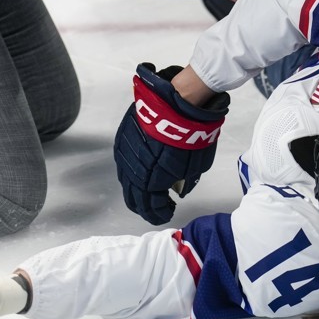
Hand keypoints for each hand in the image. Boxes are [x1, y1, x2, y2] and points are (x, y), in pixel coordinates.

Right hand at [113, 63, 229, 224]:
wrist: (176, 104)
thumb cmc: (189, 136)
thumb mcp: (195, 166)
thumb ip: (184, 181)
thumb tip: (178, 188)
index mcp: (150, 183)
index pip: (151, 207)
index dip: (160, 214)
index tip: (167, 213)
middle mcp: (132, 172)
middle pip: (134, 198)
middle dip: (145, 207)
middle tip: (155, 209)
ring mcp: (124, 155)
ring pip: (126, 181)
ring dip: (136, 189)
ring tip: (148, 192)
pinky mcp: (122, 139)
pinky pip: (124, 163)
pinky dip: (132, 172)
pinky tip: (140, 172)